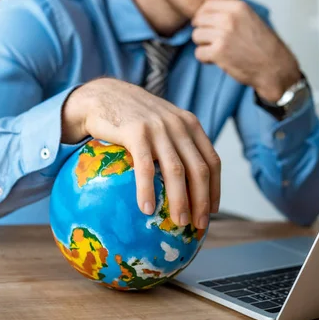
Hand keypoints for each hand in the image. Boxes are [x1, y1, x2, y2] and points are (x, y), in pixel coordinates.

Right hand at [61, 78, 220, 228]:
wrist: (103, 95)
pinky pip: (145, 167)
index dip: (215, 188)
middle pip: (199, 169)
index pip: (212, 160)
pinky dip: (147, 190)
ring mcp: (158, 128)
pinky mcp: (136, 132)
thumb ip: (177, 143)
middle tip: (199, 224)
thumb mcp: (163, 123)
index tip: (213, 210)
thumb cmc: (133, 116)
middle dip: (202, 200)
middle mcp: (179, 125)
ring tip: (179, 222)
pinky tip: (147, 209)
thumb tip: (184, 185)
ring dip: (180, 200)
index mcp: (190, 125)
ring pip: (176, 171)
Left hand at [192, 0, 300, 101]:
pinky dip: (205, 58)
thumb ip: (231, 12)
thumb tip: (207, 11)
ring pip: (196, 36)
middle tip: (213, 40)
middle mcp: (229, 18)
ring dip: (204, 45)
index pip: (207, 5)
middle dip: (203, 31)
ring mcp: (223, 35)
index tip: (208, 25)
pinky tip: (217, 60)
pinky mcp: (218, 53)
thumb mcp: (251, 18)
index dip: (203, 16)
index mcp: (238, 7)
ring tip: (217, 50)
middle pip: (198, 20)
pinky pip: (199, 53)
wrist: (274, 67)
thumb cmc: (264, 45)